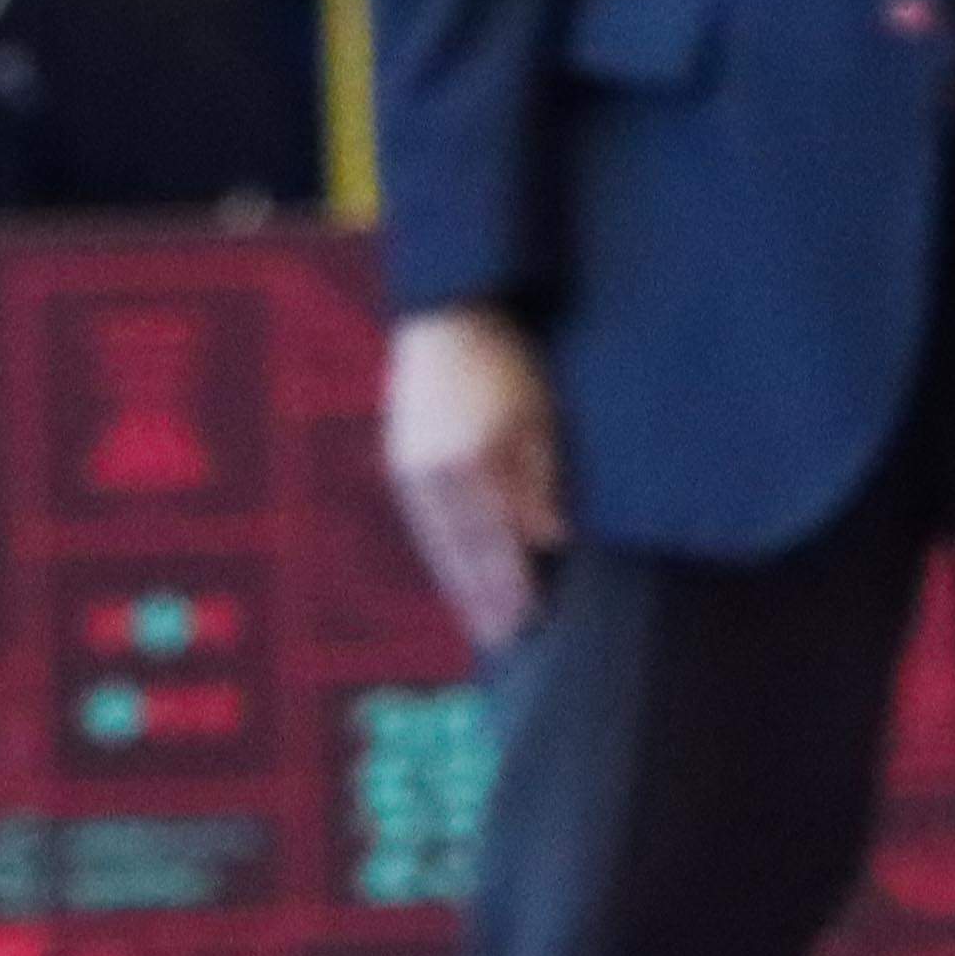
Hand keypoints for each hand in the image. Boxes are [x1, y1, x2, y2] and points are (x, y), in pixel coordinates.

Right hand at [387, 304, 569, 649]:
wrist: (449, 315)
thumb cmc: (509, 359)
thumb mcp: (539, 416)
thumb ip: (540, 481)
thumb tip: (552, 542)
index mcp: (466, 463)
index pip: (493, 544)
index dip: (512, 588)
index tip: (531, 623)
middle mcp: (429, 474)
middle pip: (459, 554)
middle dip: (483, 600)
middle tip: (504, 641)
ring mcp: (409, 469)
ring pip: (438, 541)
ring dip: (460, 584)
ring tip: (481, 620)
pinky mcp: (402, 461)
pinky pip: (426, 522)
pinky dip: (445, 553)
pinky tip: (458, 570)